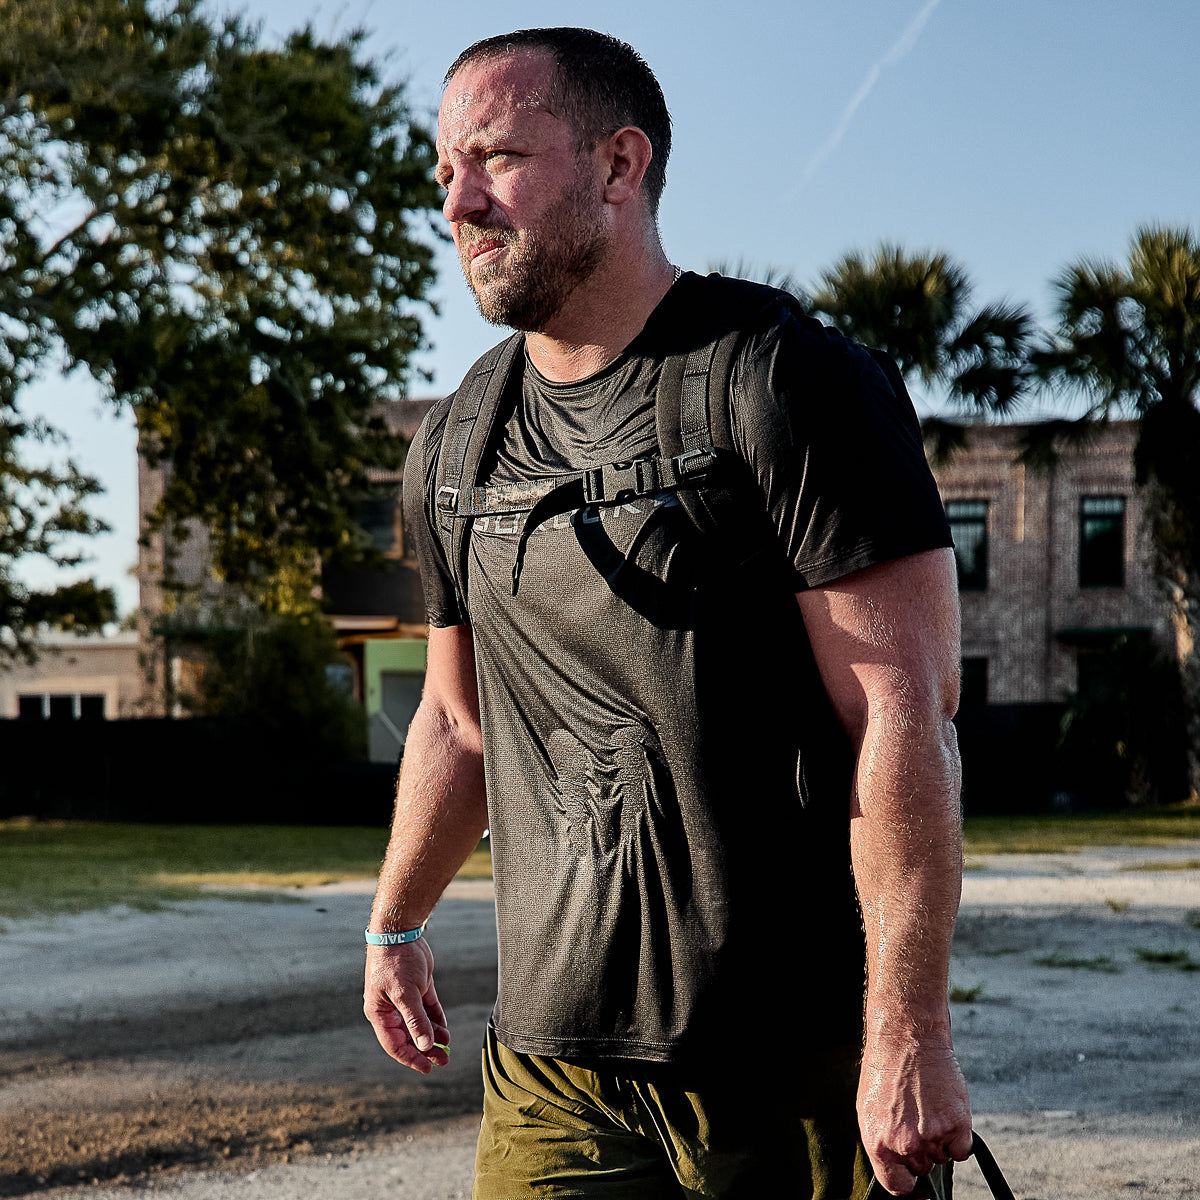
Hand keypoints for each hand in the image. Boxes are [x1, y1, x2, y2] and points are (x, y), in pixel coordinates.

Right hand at [364, 938, 449, 1074]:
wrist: (400, 931)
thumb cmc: (395, 961)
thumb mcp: (405, 993)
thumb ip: (415, 1020)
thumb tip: (424, 1046)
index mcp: (380, 1013)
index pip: (395, 1045)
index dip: (411, 1058)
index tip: (428, 1068)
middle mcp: (391, 1009)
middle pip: (409, 1037)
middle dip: (426, 1050)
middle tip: (444, 1061)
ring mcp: (405, 998)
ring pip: (420, 1024)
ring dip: (433, 1036)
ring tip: (448, 1047)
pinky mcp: (417, 987)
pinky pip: (427, 1009)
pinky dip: (436, 1020)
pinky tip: (445, 1031)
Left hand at [857, 1034, 971, 1194]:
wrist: (907, 1039)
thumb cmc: (885, 1071)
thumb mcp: (870, 1110)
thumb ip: (883, 1144)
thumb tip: (896, 1168)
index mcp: (879, 1143)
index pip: (898, 1186)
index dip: (905, 1179)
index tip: (909, 1171)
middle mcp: (906, 1144)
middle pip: (923, 1168)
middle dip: (921, 1149)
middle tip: (915, 1117)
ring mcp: (933, 1135)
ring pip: (943, 1156)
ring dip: (939, 1139)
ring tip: (927, 1106)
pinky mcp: (958, 1124)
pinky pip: (962, 1150)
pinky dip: (958, 1137)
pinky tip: (945, 1112)